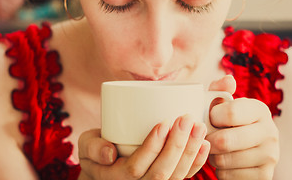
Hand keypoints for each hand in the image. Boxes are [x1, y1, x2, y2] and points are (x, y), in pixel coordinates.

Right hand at [78, 115, 209, 179]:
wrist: (107, 170)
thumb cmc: (97, 153)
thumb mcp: (86, 147)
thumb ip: (92, 147)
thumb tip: (110, 154)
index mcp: (116, 178)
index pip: (136, 167)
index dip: (152, 147)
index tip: (164, 122)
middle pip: (161, 173)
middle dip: (176, 146)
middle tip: (186, 119)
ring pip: (176, 176)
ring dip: (190, 151)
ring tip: (199, 126)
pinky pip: (184, 177)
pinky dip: (197, 162)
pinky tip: (205, 144)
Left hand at [207, 76, 278, 179]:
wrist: (246, 148)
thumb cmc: (228, 121)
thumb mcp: (223, 103)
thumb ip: (220, 90)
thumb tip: (228, 80)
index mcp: (260, 109)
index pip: (229, 113)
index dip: (211, 117)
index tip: (210, 118)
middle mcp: (270, 132)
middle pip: (224, 141)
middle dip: (208, 140)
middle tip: (207, 138)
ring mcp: (270, 156)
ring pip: (223, 160)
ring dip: (212, 156)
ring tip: (216, 148)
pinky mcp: (264, 176)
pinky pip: (227, 176)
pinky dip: (220, 171)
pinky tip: (225, 162)